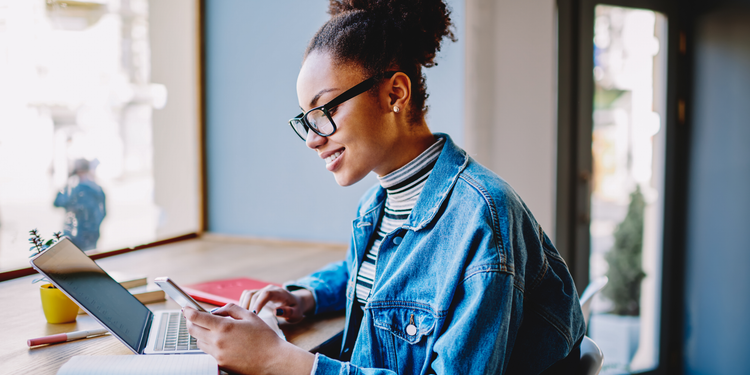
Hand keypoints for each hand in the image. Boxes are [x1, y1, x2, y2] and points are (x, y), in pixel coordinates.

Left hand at [183, 304, 313, 374]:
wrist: (273, 359)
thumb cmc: (265, 337)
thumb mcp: (250, 315)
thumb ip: (231, 309)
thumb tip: (216, 311)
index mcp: (224, 327)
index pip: (196, 318)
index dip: (188, 311)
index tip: (186, 308)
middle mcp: (217, 341)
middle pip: (193, 330)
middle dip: (190, 322)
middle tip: (194, 317)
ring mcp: (218, 354)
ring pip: (199, 341)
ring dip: (201, 333)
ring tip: (212, 329)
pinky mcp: (221, 363)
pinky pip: (209, 352)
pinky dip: (210, 344)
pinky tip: (222, 341)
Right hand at [239, 286, 314, 322]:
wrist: (295, 302)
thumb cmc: (296, 309)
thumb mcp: (296, 313)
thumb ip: (288, 312)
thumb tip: (276, 312)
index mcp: (280, 293)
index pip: (266, 294)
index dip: (258, 303)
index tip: (254, 314)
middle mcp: (270, 289)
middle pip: (254, 294)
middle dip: (248, 307)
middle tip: (245, 321)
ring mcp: (263, 290)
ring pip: (248, 294)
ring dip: (243, 305)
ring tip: (241, 318)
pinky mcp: (258, 293)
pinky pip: (247, 296)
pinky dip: (242, 303)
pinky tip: (242, 314)